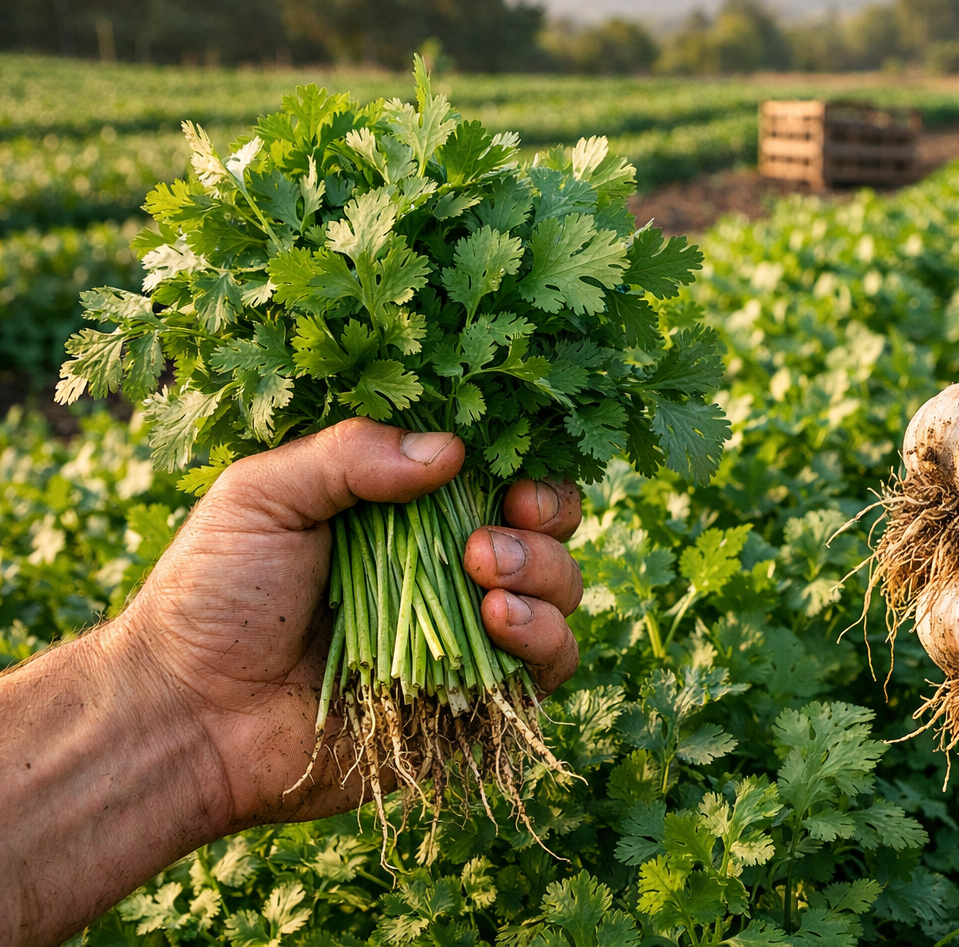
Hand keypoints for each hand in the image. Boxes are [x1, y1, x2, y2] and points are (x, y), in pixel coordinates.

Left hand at [0, 418, 586, 944]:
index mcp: (409, 517)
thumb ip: (350, 456)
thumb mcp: (263, 495)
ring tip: (485, 576)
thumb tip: (451, 451)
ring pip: (562, 594)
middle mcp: (450, 573)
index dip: (525, 472)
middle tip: (483, 540)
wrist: (188, 715)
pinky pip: (550, 670)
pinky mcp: (477, 706)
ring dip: (545, 575)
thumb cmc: (212, 596)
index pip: (500, 479)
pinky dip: (545, 639)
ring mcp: (470, 639)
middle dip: (544, 522)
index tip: (509, 478)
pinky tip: (498, 621)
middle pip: (548, 531)